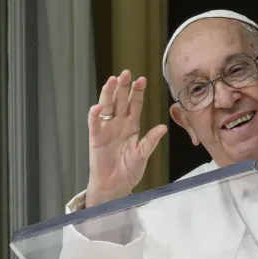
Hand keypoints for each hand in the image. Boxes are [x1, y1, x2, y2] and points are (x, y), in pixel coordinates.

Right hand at [85, 70, 167, 206]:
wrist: (115, 185)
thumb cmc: (128, 171)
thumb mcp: (143, 155)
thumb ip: (150, 141)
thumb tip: (163, 128)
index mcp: (131, 126)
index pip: (135, 104)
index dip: (138, 92)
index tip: (142, 80)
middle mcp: (118, 124)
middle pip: (120, 100)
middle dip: (123, 87)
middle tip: (127, 73)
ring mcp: (106, 129)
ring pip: (107, 106)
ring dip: (109, 93)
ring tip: (112, 80)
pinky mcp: (96, 137)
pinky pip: (94, 123)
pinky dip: (95, 114)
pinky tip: (97, 106)